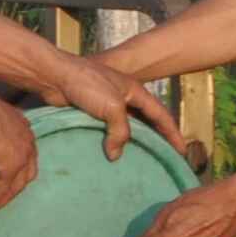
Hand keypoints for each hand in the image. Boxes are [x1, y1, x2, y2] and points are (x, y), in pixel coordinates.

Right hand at [0, 99, 40, 211]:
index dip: (16, 166)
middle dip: (14, 184)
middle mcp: (27, 142)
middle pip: (27, 171)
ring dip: (4, 196)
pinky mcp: (11, 168)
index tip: (3, 176)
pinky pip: (2, 190)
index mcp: (22, 128)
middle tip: (1, 194)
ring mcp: (22, 156)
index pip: (25, 153)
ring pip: (17, 184)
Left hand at [35, 45, 188, 161]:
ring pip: (125, 127)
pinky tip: (112, 154)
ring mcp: (107, 104)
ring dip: (132, 142)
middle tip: (164, 158)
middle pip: (146, 121)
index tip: (181, 151)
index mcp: (135, 91)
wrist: (54, 76)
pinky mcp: (90, 112)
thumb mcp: (112, 107)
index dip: (172, 133)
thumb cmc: (87, 84)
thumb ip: (120, 132)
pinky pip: (107, 131)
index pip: (161, 115)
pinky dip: (112, 142)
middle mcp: (124, 97)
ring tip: (139, 160)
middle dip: (157, 138)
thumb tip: (115, 155)